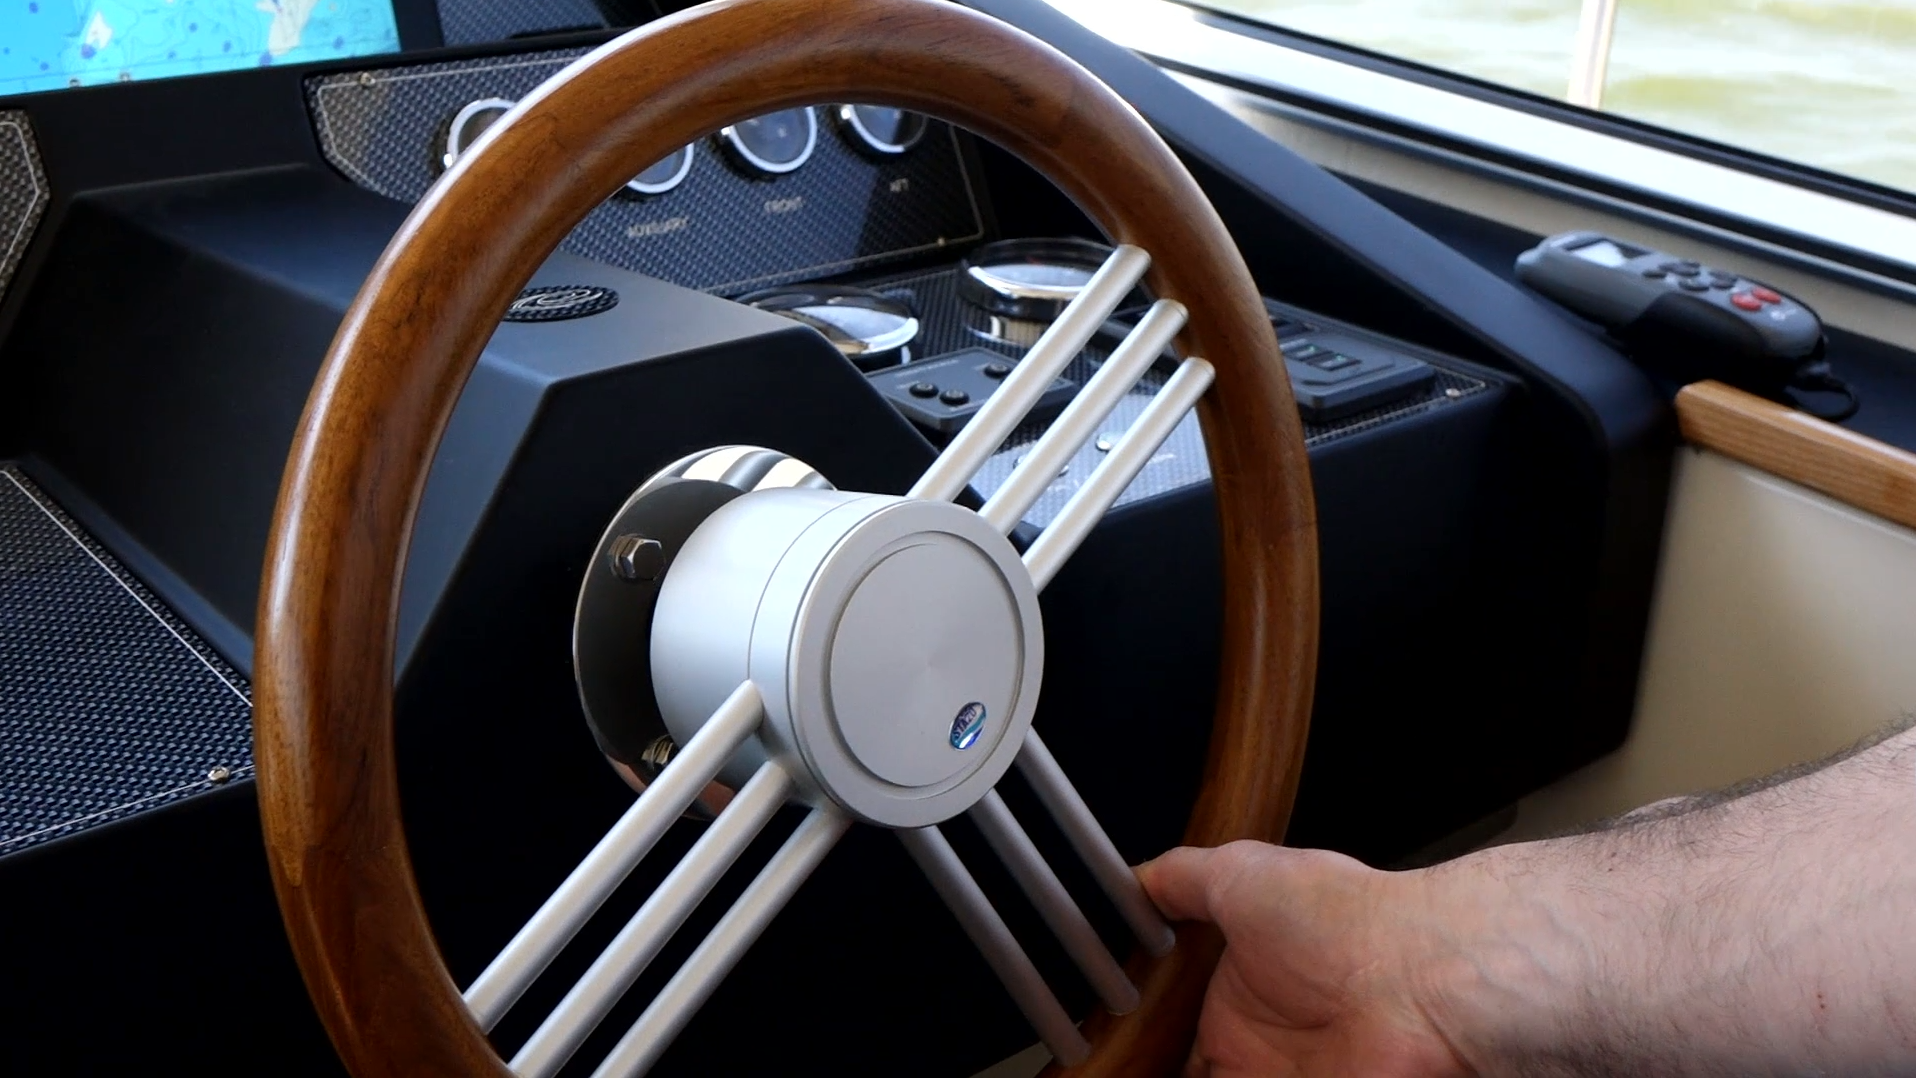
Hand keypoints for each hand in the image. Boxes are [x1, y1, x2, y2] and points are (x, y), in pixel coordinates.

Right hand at [1138, 841, 1475, 1077]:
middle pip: (1188, 1068)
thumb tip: (1137, 876)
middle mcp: (1258, 1044)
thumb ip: (1183, 877)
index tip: (1102, 1046)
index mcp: (1240, 987)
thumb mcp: (1241, 873)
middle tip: (1110, 1072)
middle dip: (1147, 1069)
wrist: (1419, 977)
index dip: (1137, 1038)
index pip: (1173, 1027)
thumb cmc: (1341, 919)